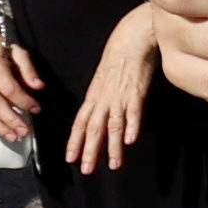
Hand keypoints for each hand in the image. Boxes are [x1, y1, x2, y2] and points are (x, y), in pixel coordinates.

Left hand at [67, 10, 158, 170]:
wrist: (132, 37)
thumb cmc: (119, 56)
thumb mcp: (104, 79)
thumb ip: (102, 97)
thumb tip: (101, 114)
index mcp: (94, 95)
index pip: (80, 122)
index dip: (74, 141)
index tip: (70, 158)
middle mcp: (104, 98)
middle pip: (93, 128)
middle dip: (89, 151)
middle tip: (86, 170)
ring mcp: (120, 95)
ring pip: (113, 125)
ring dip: (112, 147)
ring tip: (113, 165)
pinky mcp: (137, 90)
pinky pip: (133, 110)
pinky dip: (131, 125)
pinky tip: (130, 140)